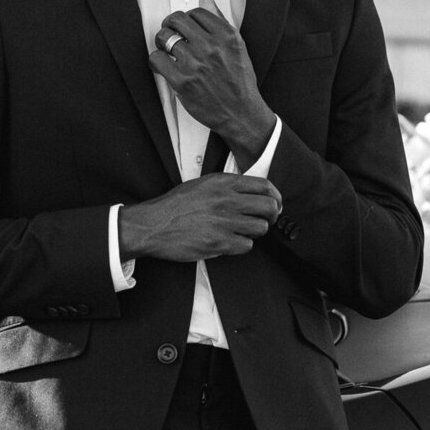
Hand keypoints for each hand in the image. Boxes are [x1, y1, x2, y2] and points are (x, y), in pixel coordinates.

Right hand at [118, 174, 282, 263]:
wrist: (153, 225)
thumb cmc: (174, 207)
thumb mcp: (201, 185)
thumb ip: (226, 187)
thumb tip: (249, 193)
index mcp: (223, 183)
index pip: (264, 186)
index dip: (275, 196)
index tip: (275, 203)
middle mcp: (226, 200)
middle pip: (268, 207)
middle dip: (271, 216)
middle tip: (265, 220)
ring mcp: (224, 222)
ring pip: (260, 228)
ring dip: (254, 232)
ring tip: (241, 231)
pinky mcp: (219, 242)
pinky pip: (246, 245)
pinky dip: (241, 245)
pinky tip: (230, 242)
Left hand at [149, 0, 274, 167]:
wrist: (241, 112)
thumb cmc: (239, 80)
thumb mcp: (237, 45)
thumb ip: (220, 18)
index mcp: (226, 35)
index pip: (196, 11)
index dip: (188, 18)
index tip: (186, 27)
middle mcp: (211, 46)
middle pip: (176, 20)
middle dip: (170, 25)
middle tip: (171, 34)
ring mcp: (195, 64)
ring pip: (164, 38)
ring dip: (162, 43)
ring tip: (167, 51)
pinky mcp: (182, 81)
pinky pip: (156, 59)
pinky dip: (156, 61)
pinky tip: (163, 65)